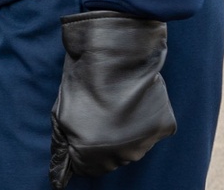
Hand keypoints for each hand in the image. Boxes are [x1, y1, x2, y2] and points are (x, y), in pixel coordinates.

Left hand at [49, 11, 175, 187]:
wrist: (116, 51)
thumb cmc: (83, 77)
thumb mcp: (61, 111)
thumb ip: (62, 142)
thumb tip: (62, 172)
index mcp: (90, 152)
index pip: (85, 168)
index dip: (81, 150)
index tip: (81, 133)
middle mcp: (120, 156)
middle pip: (110, 159)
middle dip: (102, 142)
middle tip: (99, 113)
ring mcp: (144, 143)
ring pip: (131, 147)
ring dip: (123, 133)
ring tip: (117, 104)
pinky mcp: (162, 128)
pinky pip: (150, 131)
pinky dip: (143, 120)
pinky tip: (134, 100)